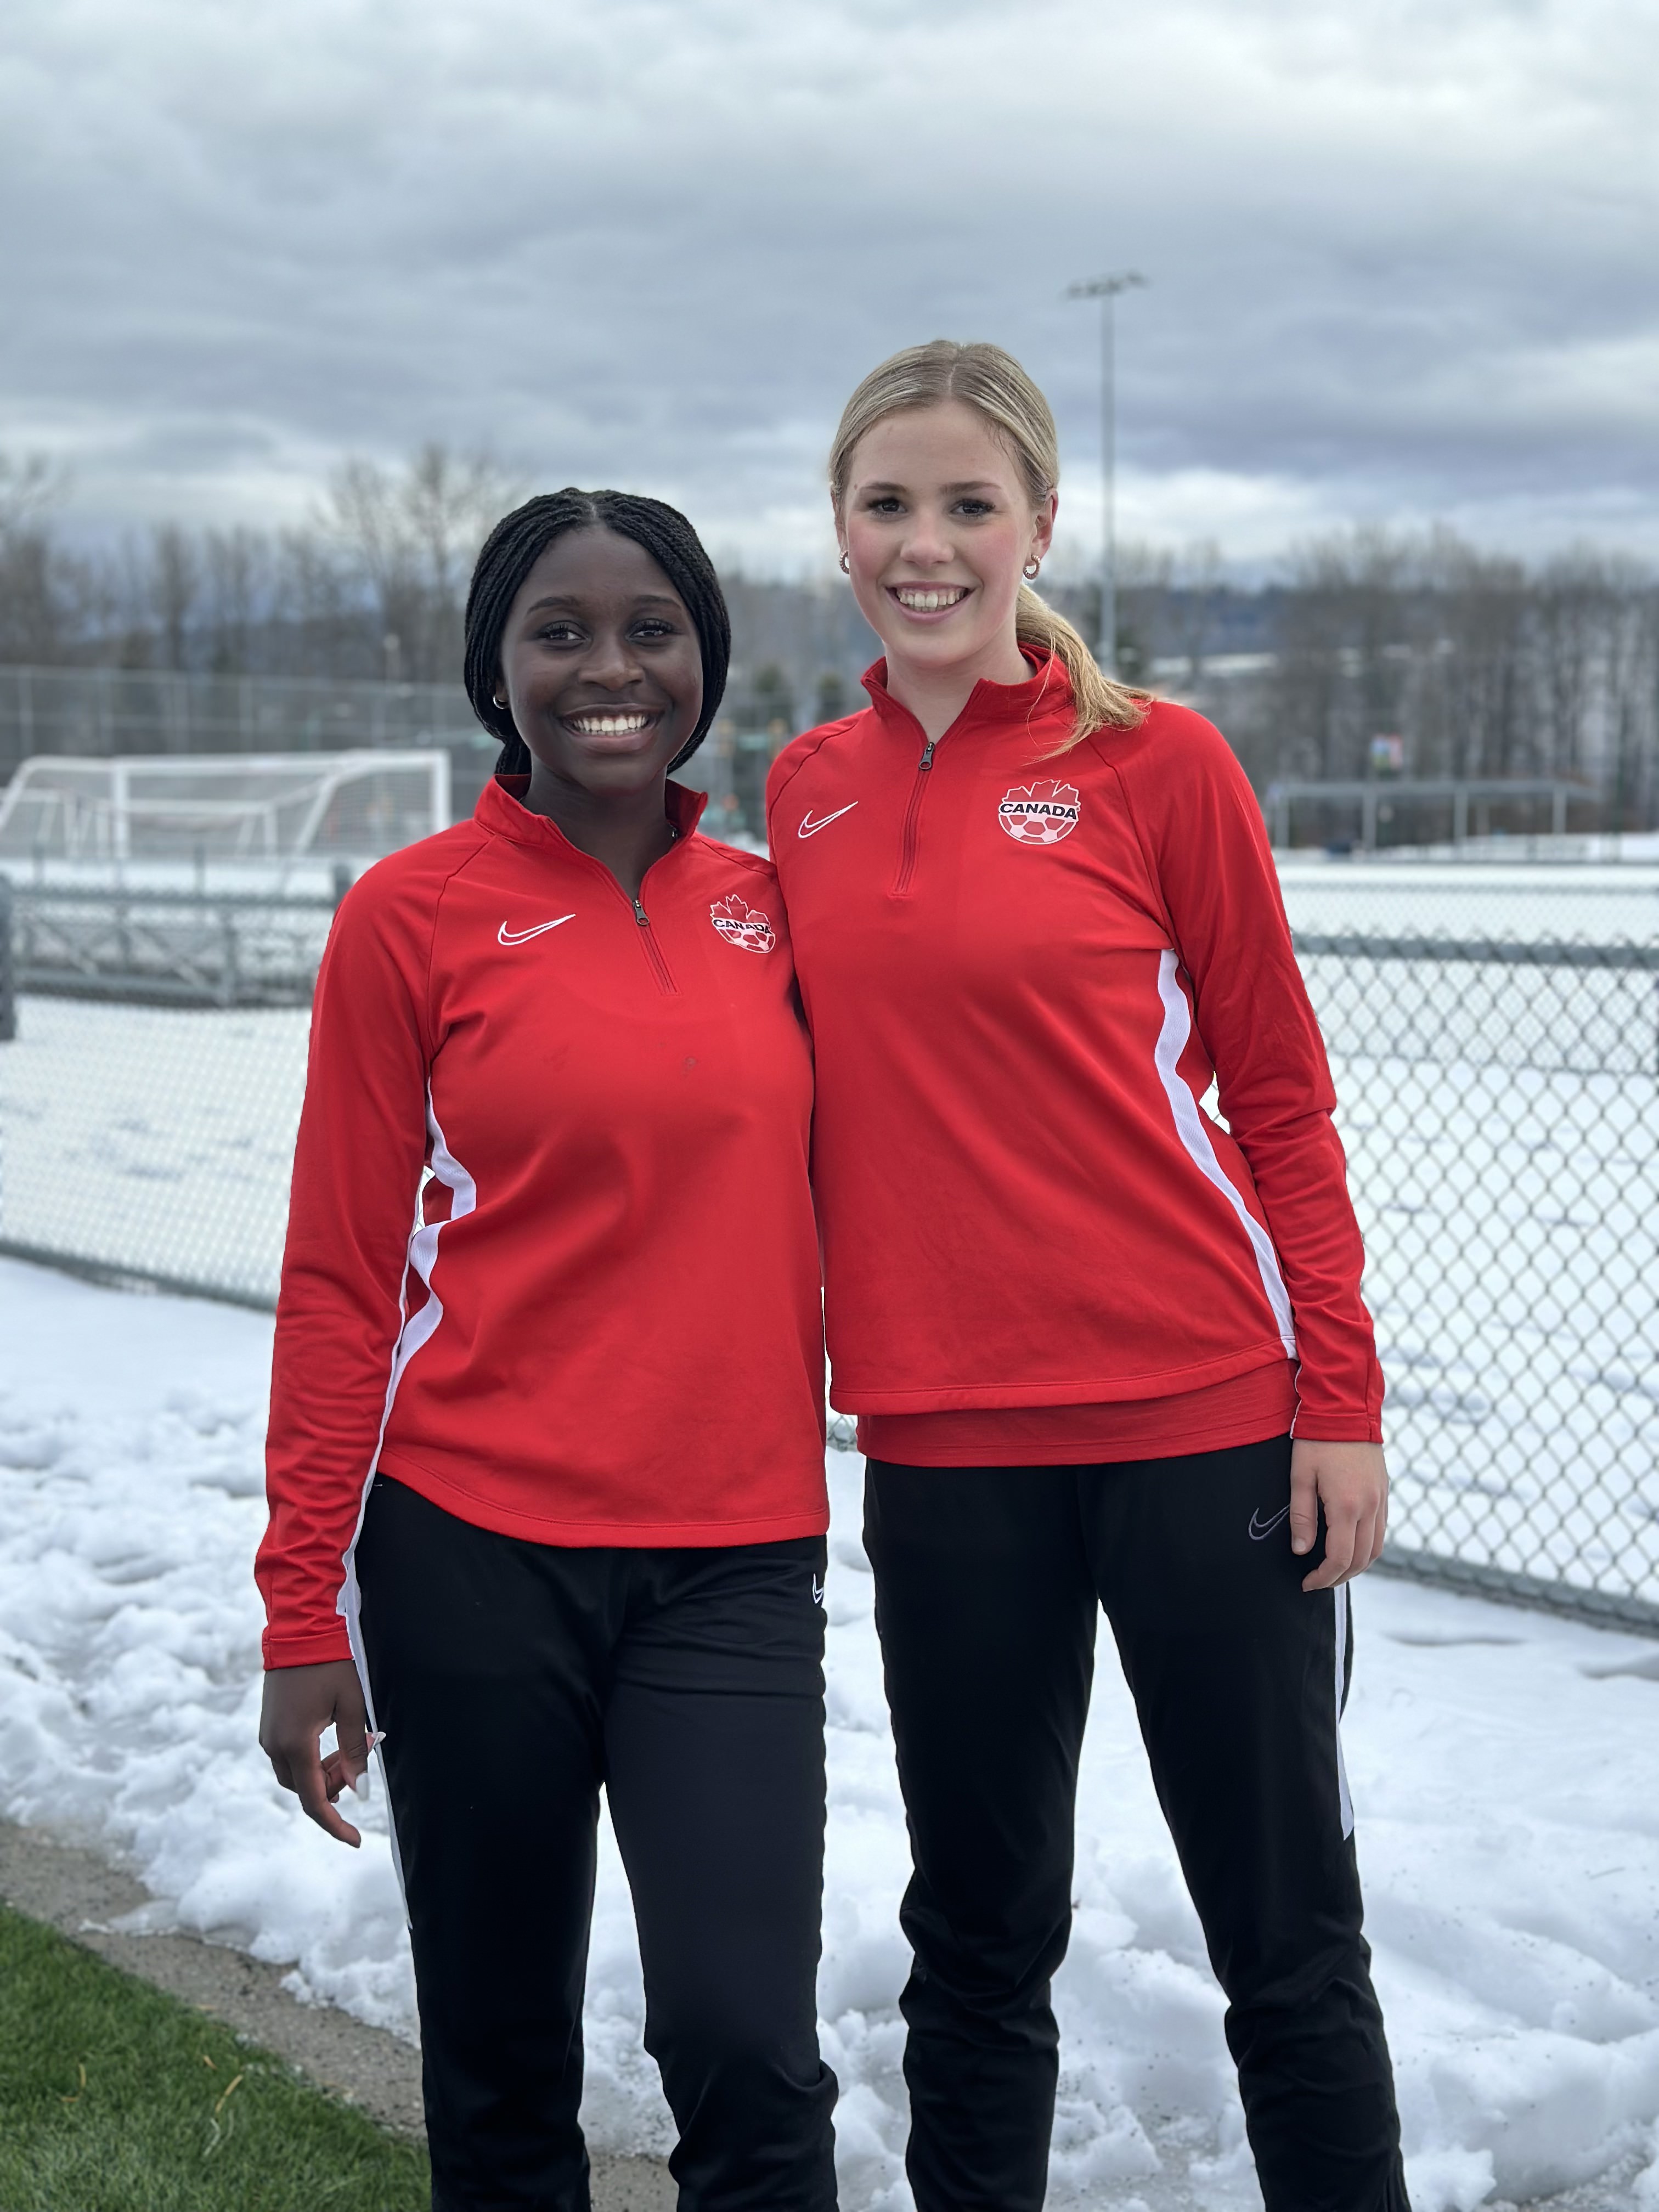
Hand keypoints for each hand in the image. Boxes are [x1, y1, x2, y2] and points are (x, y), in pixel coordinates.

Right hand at [259, 1660, 371, 1846]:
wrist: (299, 1628)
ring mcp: (267, 1733)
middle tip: (360, 1767)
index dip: (334, 1824)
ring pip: (295, 1772)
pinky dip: (311, 1757)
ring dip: (322, 1772)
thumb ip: (355, 1751)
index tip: (355, 1840)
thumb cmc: (331, 1664)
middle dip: (332, 1789)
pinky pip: (288, 1754)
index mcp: (295, 1744)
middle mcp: (274, 1744)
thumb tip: (359, 1790)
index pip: (314, 1800)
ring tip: (351, 1749)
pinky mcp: (269, 1722)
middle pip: (303, 1788)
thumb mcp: (352, 1706)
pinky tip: (333, 1738)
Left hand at [1289, 1439, 1388, 1592]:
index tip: (1306, 1583)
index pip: (1339, 1558)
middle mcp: (1369, 1507)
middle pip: (1361, 1559)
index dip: (1323, 1577)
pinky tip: (1350, 1546)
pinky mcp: (1384, 1492)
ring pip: (1376, 1548)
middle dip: (1339, 1577)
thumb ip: (1302, 1517)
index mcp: (1346, 1506)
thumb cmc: (1317, 1441)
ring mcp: (1381, 1500)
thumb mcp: (1300, 1477)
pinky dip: (1368, 1547)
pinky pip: (1381, 1531)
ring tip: (1334, 1570)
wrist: (1346, 1409)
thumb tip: (1301, 1551)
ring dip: (1357, 1566)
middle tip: (1317, 1581)